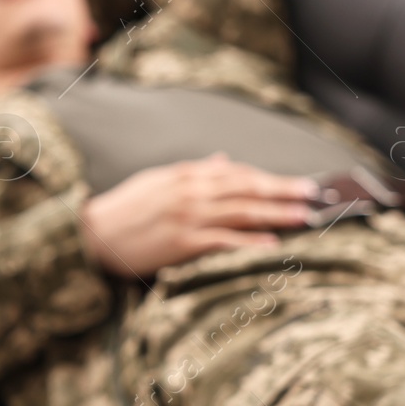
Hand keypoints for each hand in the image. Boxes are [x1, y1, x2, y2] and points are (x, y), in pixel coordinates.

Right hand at [79, 153, 316, 278]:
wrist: (91, 235)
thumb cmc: (122, 211)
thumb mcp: (156, 182)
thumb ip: (192, 172)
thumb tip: (221, 162)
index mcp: (185, 174)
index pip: (237, 173)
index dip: (268, 178)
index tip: (293, 182)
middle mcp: (191, 192)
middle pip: (247, 189)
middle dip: (283, 191)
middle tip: (313, 194)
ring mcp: (188, 217)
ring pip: (242, 211)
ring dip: (276, 213)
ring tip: (303, 216)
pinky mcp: (182, 243)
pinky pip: (224, 240)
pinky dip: (249, 240)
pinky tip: (271, 242)